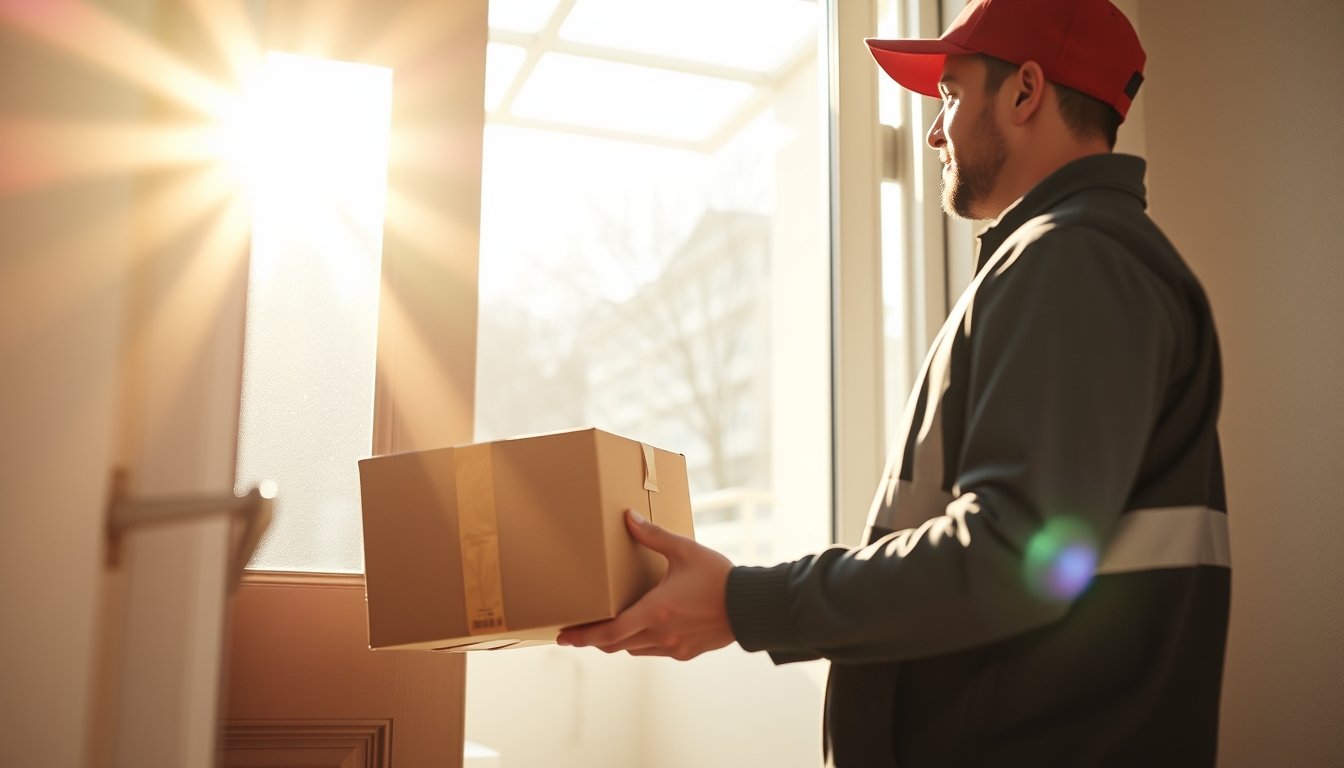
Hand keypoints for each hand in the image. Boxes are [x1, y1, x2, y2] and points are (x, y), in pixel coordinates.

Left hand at [557, 509, 735, 659]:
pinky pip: (653, 651)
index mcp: (655, 611)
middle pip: (615, 645)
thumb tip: (628, 518)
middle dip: (593, 640)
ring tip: (608, 626)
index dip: (582, 637)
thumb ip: (653, 535)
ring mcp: (673, 647)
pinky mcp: (686, 653)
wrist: (752, 606)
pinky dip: (641, 642)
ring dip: (618, 641)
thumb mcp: (685, 550)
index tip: (563, 637)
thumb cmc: (719, 577)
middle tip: (576, 633)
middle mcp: (660, 634)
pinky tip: (644, 628)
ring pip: (633, 650)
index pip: (609, 633)